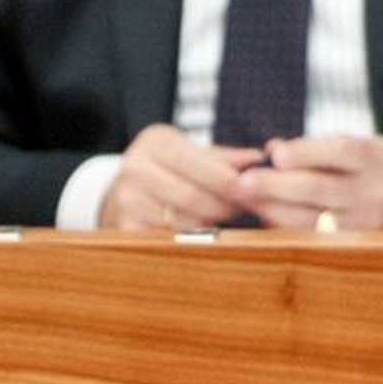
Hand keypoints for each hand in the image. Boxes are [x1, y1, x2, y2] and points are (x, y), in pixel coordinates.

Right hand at [99, 126, 268, 230]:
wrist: (123, 188)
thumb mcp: (190, 151)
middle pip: (193, 198)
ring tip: (223, 217)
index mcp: (155, 144)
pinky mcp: (125, 228)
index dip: (229, 182)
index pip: (200, 166)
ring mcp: (126, 201)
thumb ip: (225, 157)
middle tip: (243, 209)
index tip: (252, 190)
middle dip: (224, 206)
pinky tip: (202, 231)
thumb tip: (259, 159)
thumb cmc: (167, 166)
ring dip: (212, 225)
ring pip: (184, 223)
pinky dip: (191, 238)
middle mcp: (134, 170)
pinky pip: (170, 240)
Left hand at [235, 132, 382, 231]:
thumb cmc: (377, 166)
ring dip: (271, 209)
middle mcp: (371, 192)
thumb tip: (272, 150)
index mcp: (373, 158)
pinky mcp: (354, 244)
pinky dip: (284, 226)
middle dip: (275, 186)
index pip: (337, 153)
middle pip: (318, 189)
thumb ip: (317, 147)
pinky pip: (311, 237)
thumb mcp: (359, 144)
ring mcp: (364, 223)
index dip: (303, 154)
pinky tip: (265, 215)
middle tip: (242, 182)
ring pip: (309, 218)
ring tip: (245, 198)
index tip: (274, 154)